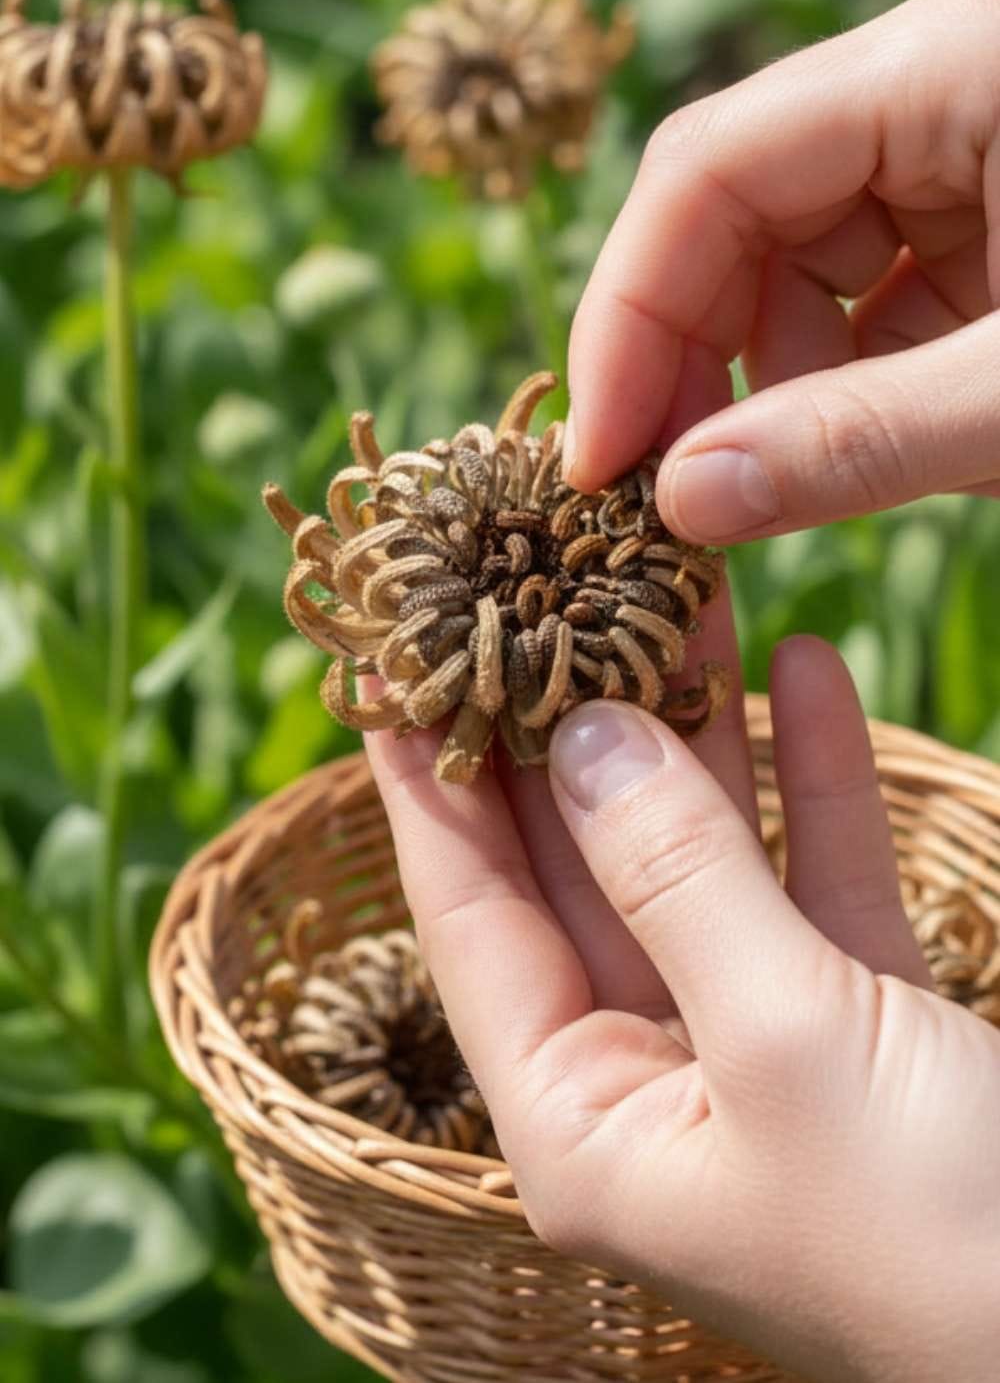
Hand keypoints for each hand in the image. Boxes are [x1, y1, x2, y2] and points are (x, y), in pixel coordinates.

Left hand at [364, 636, 999, 1382]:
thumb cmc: (937, 1239)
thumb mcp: (783, 1042)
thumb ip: (678, 879)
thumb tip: (583, 739)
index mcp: (580, 1120)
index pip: (470, 920)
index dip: (430, 786)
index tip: (399, 661)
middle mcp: (649, 1077)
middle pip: (586, 867)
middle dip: (574, 726)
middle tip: (540, 590)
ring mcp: (756, 1043)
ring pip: (705, 854)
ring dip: (700, 726)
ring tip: (674, 590)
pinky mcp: (861, 1018)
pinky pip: (815, 875)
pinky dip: (813, 777)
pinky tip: (804, 663)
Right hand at [567, 0, 999, 540]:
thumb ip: (862, 442)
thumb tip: (684, 503)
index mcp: (943, 69)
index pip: (706, 170)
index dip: (626, 322)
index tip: (598, 463)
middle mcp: (935, 93)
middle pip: (738, 218)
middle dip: (699, 366)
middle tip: (681, 500)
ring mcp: (966, 157)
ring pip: (804, 270)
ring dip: (789, 388)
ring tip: (822, 480)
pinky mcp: (993, 224)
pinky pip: (881, 301)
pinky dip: (867, 387)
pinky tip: (903, 445)